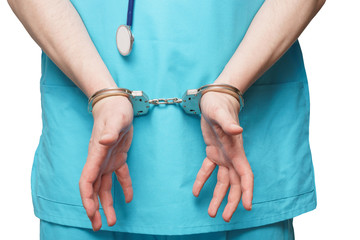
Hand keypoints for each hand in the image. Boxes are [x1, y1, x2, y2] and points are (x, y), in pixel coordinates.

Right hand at [79, 95, 133, 230]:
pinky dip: (123, 188)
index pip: (87, 181)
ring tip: (111, 221)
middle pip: (93, 189)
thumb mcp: (115, 119)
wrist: (115, 104)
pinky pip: (120, 176)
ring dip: (107, 204)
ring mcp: (108, 160)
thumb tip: (104, 141)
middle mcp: (99, 161)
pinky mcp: (118, 157)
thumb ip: (110, 131)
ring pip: (105, 187)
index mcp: (96, 155)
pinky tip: (127, 199)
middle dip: (94, 208)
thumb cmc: (114, 110)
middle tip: (99, 225)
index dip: (87, 197)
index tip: (91, 212)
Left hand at [192, 91, 253, 221]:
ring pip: (222, 181)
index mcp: (235, 150)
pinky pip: (208, 170)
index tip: (247, 206)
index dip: (248, 190)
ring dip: (218, 196)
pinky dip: (202, 180)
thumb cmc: (219, 103)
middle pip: (235, 184)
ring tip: (211, 212)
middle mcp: (231, 156)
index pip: (245, 175)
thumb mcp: (221, 113)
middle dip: (231, 201)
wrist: (214, 97)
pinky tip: (196, 191)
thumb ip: (228, 123)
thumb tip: (238, 130)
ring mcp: (222, 154)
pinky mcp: (212, 151)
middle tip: (223, 217)